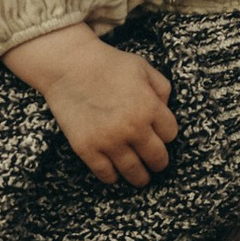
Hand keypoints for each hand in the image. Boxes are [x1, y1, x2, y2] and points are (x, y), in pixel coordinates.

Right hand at [3, 25, 175, 185]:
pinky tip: (115, 173)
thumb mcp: (143, 68)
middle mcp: (132, 128)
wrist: (68, 65)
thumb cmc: (107, 64)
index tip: (159, 134)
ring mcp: (109, 141)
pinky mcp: (87, 149)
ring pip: (135, 173)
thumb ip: (162, 89)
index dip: (166, 134)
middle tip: (156, 162)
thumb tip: (166, 111)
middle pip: (158, 159)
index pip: (171, 134)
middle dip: (159, 161)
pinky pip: (107, 175)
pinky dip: (114, 177)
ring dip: (140, 177)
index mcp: (149, 107)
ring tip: (140, 177)